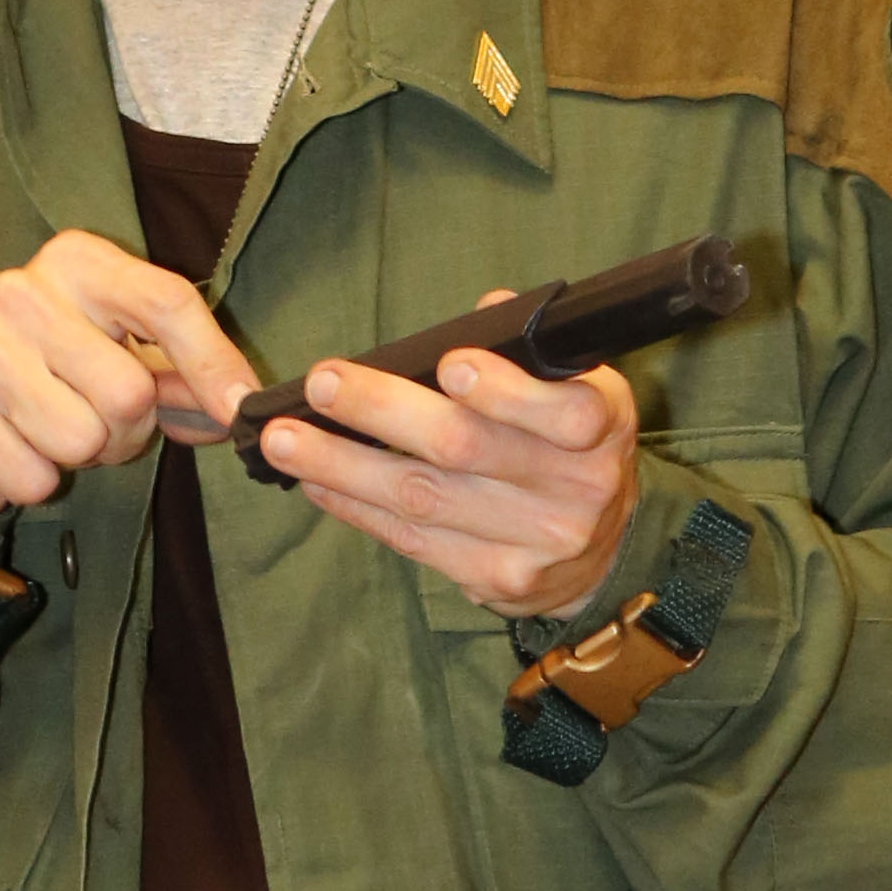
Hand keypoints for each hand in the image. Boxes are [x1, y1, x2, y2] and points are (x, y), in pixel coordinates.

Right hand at [0, 231, 254, 518]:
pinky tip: (17, 449)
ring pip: (84, 438)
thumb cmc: (54, 376)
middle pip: (130, 391)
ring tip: (54, 429)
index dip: (213, 361)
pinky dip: (37, 481)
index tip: (239, 408)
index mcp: (75, 260)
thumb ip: (184, 371)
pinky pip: (37, 477)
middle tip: (96, 417)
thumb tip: (239, 403)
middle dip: (127, 427)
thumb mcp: (120, 351)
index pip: (167, 301)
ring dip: (82, 455)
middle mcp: (23, 291)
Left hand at [255, 291, 638, 618]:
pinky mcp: (497, 580)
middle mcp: (576, 488)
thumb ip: (530, 350)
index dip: (505, 391)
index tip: (450, 365)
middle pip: (467, 449)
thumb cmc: (570, 443)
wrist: (606, 550)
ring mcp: (535, 542)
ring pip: (424, 498)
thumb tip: (487, 310)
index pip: (563, 413)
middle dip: (384, 412)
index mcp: (603, 426)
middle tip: (322, 385)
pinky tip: (317, 481)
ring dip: (344, 466)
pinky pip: (413, 540)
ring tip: (284, 440)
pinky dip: (357, 508)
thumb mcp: (578, 386)